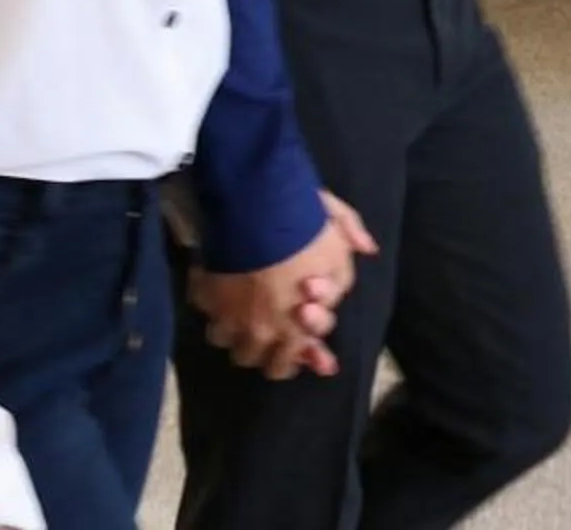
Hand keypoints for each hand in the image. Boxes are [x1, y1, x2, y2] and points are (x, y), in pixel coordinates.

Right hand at [194, 192, 379, 380]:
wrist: (257, 205)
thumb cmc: (304, 230)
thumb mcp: (339, 246)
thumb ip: (347, 264)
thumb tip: (368, 253)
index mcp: (293, 329)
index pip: (285, 365)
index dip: (291, 356)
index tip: (293, 341)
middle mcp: (257, 331)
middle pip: (251, 358)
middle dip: (260, 346)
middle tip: (267, 326)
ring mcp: (226, 315)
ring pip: (222, 339)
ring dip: (232, 328)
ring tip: (238, 308)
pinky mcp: (204, 294)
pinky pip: (202, 309)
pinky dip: (210, 302)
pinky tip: (217, 287)